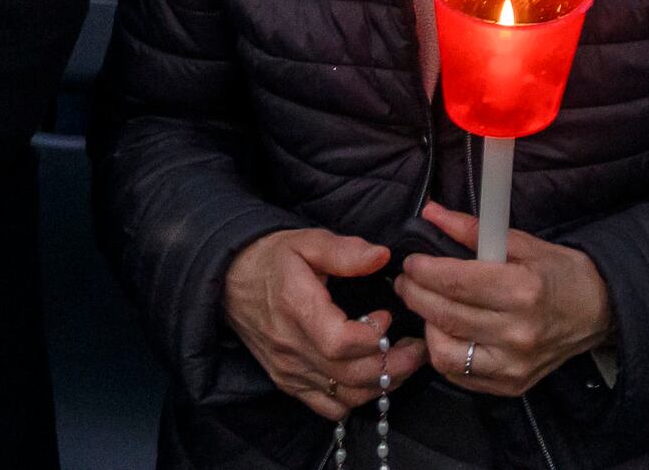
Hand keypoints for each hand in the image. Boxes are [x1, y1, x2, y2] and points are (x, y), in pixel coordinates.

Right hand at [227, 227, 418, 417]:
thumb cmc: (273, 259)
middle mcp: (291, 348)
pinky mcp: (288, 382)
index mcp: (297, 309)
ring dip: (381, 385)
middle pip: (349, 376)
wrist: (230, 281)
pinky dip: (355, 399)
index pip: (340, 343)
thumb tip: (382, 256)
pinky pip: (328, 407)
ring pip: (344, 397)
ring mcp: (289, 370)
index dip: (372, 337)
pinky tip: (372, 378)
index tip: (388, 316)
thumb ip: (345, 251)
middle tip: (418, 347)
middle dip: (393, 366)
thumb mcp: (308, 241)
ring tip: (403, 362)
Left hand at [397, 201, 614, 396]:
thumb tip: (431, 213)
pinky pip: (459, 374)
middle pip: (447, 315)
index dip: (426, 271)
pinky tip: (445, 332)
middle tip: (407, 280)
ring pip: (445, 353)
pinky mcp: (510, 386)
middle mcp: (517, 333)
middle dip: (416, 294)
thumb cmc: (560, 273)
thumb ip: (473, 230)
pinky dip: (444, 353)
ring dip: (427, 327)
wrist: (597, 312)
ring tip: (427, 307)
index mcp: (523, 290)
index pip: (458, 283)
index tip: (412, 261)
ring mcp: (513, 365)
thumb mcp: (523, 243)